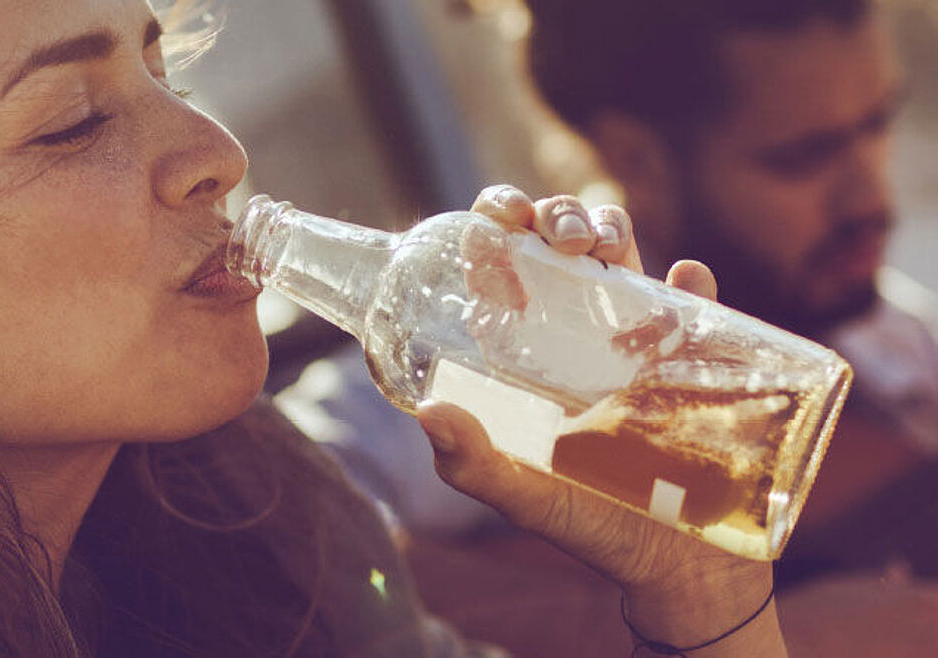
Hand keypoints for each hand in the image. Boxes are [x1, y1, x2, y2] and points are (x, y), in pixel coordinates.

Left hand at [418, 185, 782, 654]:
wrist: (682, 570)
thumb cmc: (591, 531)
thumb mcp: (524, 498)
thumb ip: (473, 463)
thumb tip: (427, 409)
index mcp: (526, 358)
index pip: (503, 271)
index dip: (498, 227)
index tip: (502, 216)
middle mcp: (575, 338)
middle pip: (561, 246)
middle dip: (558, 215)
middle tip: (562, 238)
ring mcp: (636, 342)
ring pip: (622, 255)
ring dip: (613, 228)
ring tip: (606, 249)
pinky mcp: (694, 358)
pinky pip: (696, 302)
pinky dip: (691, 281)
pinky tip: (684, 275)